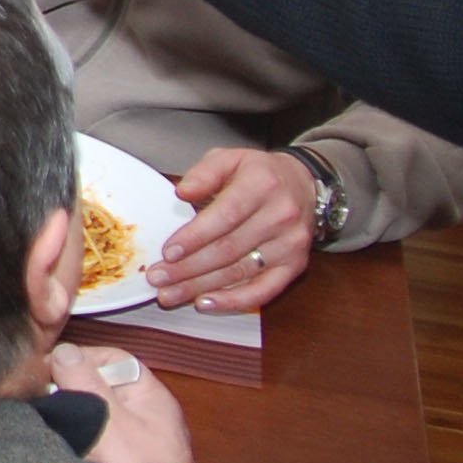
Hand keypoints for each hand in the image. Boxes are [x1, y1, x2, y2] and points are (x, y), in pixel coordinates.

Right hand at [49, 343, 195, 462]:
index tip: (51, 369)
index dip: (81, 359)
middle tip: (47, 399)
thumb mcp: (110, 423)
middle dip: (71, 391)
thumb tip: (65, 351)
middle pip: (100, 386)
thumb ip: (86, 384)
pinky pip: (92, 439)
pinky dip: (76, 441)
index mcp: (150, 398)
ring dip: (72, 418)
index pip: (113, 359)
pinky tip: (62, 448)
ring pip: (93, 414)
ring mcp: (133, 443)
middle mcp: (144, 417)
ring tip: (53, 426)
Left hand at [147, 145, 315, 311]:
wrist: (304, 186)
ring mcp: (290, 244)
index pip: (226, 216)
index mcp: (263, 185)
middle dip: (189, 267)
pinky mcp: (295, 266)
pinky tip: (205, 303)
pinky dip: (233, 301)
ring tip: (170, 293)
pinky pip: (263, 290)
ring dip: (201, 287)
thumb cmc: (259, 175)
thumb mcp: (230, 159)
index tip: (169, 252)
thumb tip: (183, 192)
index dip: (195, 237)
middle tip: (158, 277)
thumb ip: (204, 173)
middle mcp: (281, 216)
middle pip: (229, 249)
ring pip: (240, 272)